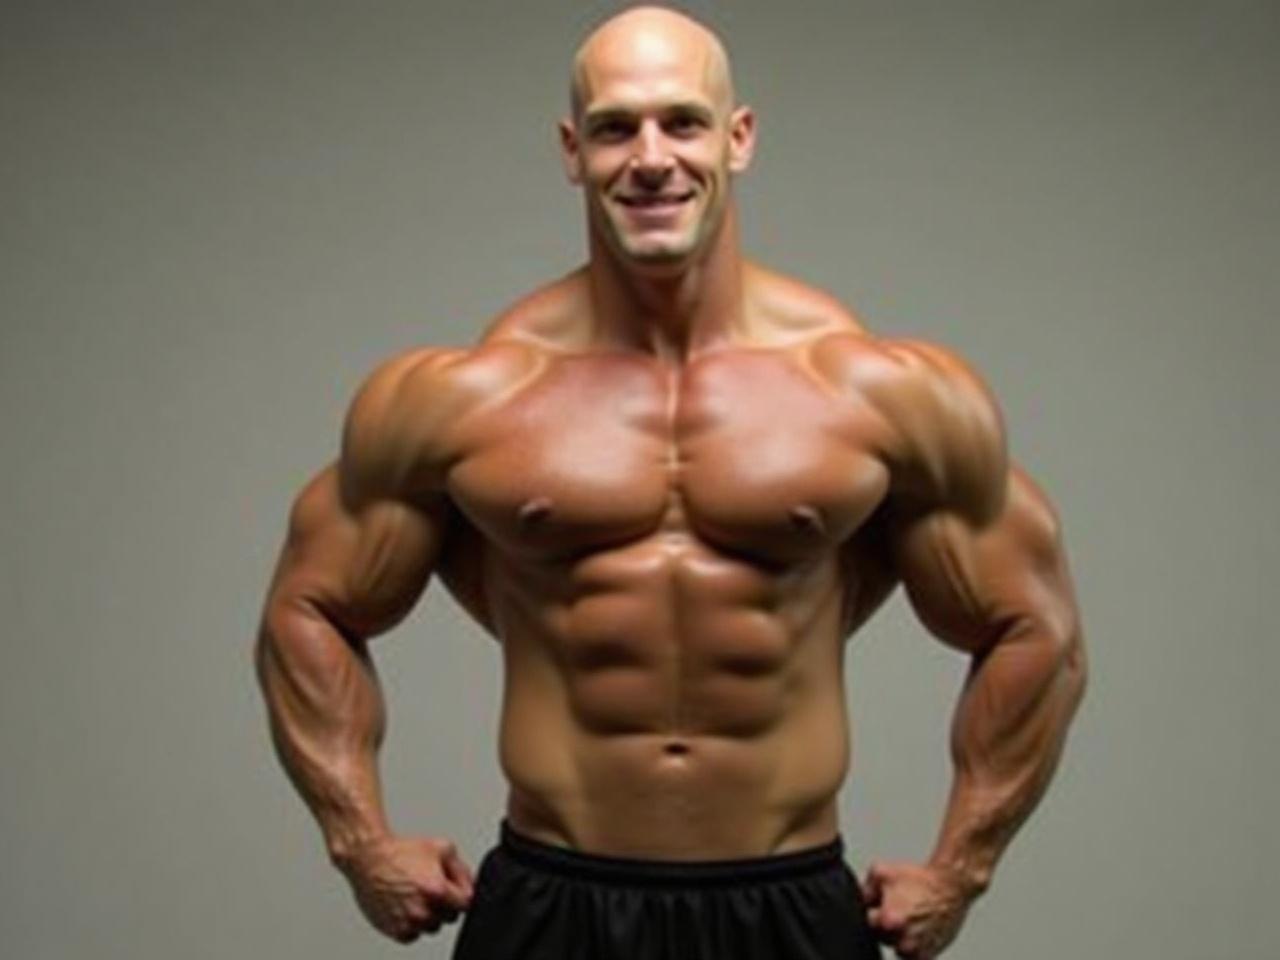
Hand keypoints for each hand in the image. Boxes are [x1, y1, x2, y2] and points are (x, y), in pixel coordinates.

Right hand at [335, 834, 474, 943]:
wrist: (369, 859)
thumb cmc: (401, 852)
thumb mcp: (441, 848)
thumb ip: (462, 870)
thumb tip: (471, 886)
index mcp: (437, 890)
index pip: (466, 904)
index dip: (462, 894)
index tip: (454, 889)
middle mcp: (422, 910)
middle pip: (450, 917)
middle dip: (446, 904)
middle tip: (431, 888)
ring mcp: (408, 922)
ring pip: (432, 927)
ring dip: (429, 915)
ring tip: (416, 895)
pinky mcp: (394, 930)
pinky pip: (414, 935)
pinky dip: (413, 924)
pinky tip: (406, 905)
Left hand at [862, 860, 975, 959]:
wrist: (951, 885)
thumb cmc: (920, 878)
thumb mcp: (881, 872)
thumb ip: (864, 891)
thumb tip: (859, 903)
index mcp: (889, 921)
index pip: (867, 923)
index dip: (872, 912)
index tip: (881, 905)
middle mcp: (904, 940)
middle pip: (882, 937)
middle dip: (885, 925)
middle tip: (899, 908)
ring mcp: (918, 950)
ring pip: (897, 948)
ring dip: (899, 937)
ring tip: (910, 917)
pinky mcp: (929, 955)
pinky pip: (912, 956)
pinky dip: (913, 945)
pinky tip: (918, 927)